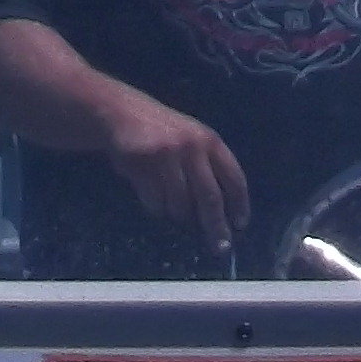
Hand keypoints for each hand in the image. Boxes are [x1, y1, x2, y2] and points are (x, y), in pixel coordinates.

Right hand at [96, 91, 249, 251]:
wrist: (121, 113)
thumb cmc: (161, 132)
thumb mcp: (192, 140)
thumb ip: (208, 168)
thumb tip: (222, 212)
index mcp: (210, 141)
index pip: (234, 178)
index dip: (239, 205)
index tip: (240, 225)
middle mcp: (192, 148)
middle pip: (210, 198)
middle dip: (216, 226)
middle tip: (220, 248)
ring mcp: (167, 156)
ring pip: (180, 205)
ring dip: (178, 215)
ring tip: (172, 209)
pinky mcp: (144, 166)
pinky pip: (156, 203)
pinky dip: (156, 207)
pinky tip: (152, 196)